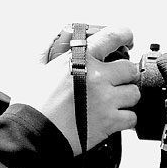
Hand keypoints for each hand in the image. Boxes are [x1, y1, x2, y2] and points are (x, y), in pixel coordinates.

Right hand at [14, 25, 140, 156]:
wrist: (32, 133)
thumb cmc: (32, 104)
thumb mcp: (35, 70)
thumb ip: (46, 53)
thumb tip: (50, 43)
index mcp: (79, 59)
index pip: (113, 36)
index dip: (125, 35)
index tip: (128, 39)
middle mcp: (96, 77)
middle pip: (130, 69)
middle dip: (125, 75)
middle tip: (116, 81)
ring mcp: (105, 99)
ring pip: (134, 94)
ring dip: (126, 98)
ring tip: (113, 103)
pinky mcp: (109, 121)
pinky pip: (132, 117)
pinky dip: (125, 119)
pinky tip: (113, 119)